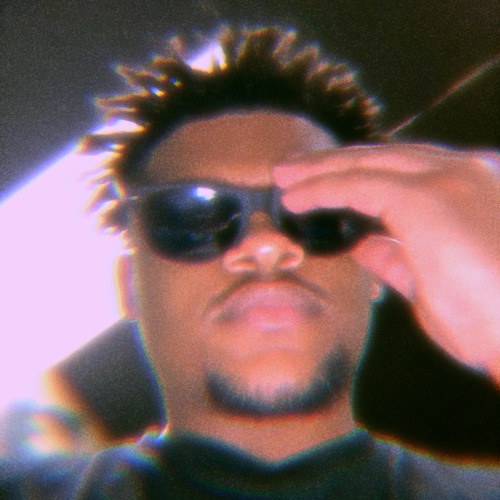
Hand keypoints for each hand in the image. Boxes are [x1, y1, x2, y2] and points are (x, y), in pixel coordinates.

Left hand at [273, 144, 499, 383]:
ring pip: (366, 163)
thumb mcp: (431, 284)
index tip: (322, 184)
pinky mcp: (426, 198)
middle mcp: (461, 173)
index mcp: (469, 189)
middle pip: (380, 157)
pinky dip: (323, 188)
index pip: (402, 171)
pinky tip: (296, 196)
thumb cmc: (492, 320)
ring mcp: (446, 180)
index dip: (357, 175)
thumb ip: (394, 259)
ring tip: (285, 176)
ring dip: (320, 170)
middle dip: (332, 163)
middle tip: (293, 170)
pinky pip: (358, 184)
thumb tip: (363, 247)